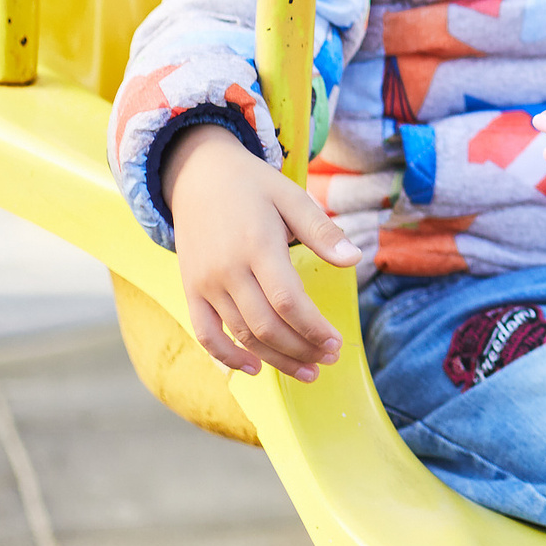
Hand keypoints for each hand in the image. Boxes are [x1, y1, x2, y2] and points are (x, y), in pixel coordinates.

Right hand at [161, 123, 361, 381]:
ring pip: (241, 335)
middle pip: (266, 325)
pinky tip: (254, 369)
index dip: (313, 328)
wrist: (197, 175)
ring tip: (305, 371)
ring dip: (275, 359)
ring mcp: (205, 284)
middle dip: (300, 349)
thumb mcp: (291, 197)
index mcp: (257, 246)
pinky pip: (205, 334)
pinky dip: (226, 357)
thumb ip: (322, 231)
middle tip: (327, 359)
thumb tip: (355, 258)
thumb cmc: (252, 186)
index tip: (336, 343)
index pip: (288, 301)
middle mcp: (227, 270)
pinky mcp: (190, 290)